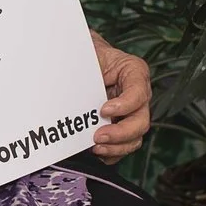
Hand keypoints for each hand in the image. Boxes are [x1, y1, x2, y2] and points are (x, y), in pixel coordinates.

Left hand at [90, 31, 151, 162]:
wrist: (84, 62)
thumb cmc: (89, 55)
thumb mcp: (89, 51)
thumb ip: (85, 61)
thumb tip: (64, 73)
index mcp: (134, 72)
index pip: (138, 92)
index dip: (124, 105)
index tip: (103, 110)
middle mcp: (137, 95)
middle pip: (141, 121)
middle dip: (120, 133)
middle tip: (98, 136)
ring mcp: (131, 113)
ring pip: (134, 138)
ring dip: (116, 147)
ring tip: (95, 147)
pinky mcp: (121, 127)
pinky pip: (122, 147)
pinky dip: (110, 153)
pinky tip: (96, 150)